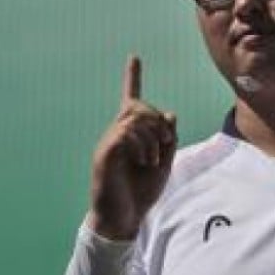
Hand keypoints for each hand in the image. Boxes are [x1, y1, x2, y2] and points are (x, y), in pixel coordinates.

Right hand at [87, 55, 176, 240]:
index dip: (132, 78)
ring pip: (134, 118)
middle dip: (158, 121)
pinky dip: (142, 145)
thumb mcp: (165, 162)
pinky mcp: (105, 153)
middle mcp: (117, 134)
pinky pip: (125, 133)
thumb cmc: (142, 191)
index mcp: (132, 135)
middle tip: (166, 144)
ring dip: (152, 136)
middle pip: (139, 107)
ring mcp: (109, 142)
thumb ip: (169, 139)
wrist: (125, 217)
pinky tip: (146, 161)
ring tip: (153, 159)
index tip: (134, 57)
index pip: (130, 99)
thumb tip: (170, 113)